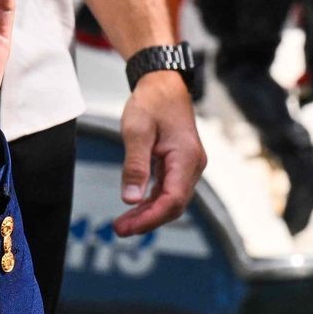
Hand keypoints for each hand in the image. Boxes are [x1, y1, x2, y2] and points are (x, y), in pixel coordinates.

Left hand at [112, 71, 205, 236]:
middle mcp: (193, 165)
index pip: (173, 199)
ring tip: (122, 224)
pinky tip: (134, 208)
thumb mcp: (137, 131)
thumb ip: (135, 166)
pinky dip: (151, 201)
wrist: (163, 83)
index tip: (128, 227)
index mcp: (186, 157)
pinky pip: (168, 189)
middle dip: (147, 220)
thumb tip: (130, 199)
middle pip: (173, 204)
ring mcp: (188, 165)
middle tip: (119, 230)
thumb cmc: (152, 102)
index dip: (151, 218)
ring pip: (171, 199)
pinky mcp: (180, 164)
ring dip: (148, 213)